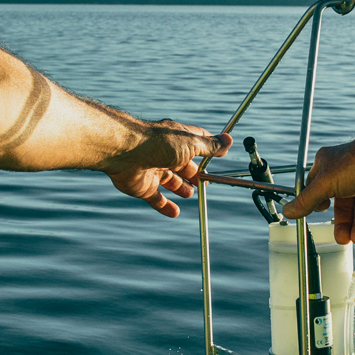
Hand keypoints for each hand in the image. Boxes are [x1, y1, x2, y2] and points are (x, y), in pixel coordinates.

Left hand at [102, 120, 230, 217]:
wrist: (126, 153)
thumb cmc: (159, 143)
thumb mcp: (191, 144)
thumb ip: (210, 146)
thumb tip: (228, 141)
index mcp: (178, 141)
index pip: (197, 144)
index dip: (209, 151)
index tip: (221, 155)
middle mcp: (166, 154)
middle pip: (184, 166)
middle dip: (195, 174)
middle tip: (205, 183)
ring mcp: (154, 170)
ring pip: (170, 181)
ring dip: (181, 188)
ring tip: (191, 194)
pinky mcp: (143, 187)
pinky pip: (156, 199)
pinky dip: (165, 206)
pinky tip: (175, 213)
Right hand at [281, 129, 354, 243]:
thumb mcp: (325, 184)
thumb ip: (306, 201)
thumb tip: (287, 211)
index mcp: (328, 165)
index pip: (316, 187)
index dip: (317, 202)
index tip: (319, 214)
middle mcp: (346, 172)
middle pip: (342, 205)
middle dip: (343, 223)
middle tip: (343, 239)